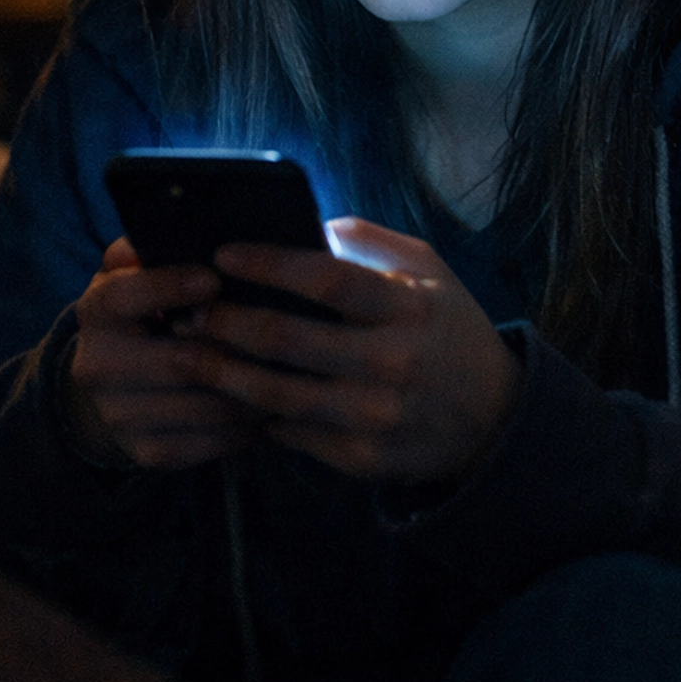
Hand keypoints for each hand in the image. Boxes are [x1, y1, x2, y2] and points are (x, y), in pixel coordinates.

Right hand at [67, 238, 263, 469]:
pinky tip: (271, 408)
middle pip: (174, 361)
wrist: (113, 382)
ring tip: (291, 370)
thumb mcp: (140, 271)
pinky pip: (205, 444)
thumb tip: (185, 219)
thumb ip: (154, 245)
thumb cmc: (147, 309)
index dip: (169, 286)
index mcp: (97, 310)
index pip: (125, 296)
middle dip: (230, 347)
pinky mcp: (144, 452)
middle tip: (280, 334)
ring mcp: (119, 415)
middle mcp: (97, 365)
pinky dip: (243, 427)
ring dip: (250, 390)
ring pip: (200, 405)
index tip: (214, 279)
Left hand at [184, 218, 522, 482]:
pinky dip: (256, 414)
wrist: (492, 416)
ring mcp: (375, 416)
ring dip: (223, 373)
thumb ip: (371, 243)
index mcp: (407, 307)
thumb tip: (310, 223)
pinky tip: (228, 396)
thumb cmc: (448, 329)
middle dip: (226, 322)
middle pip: (287, 340)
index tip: (223, 254)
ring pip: (277, 394)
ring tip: (188, 355)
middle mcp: (392, 363)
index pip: (326, 279)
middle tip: (187, 311)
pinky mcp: (362, 458)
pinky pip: (292, 433)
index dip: (268, 264)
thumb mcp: (429, 271)